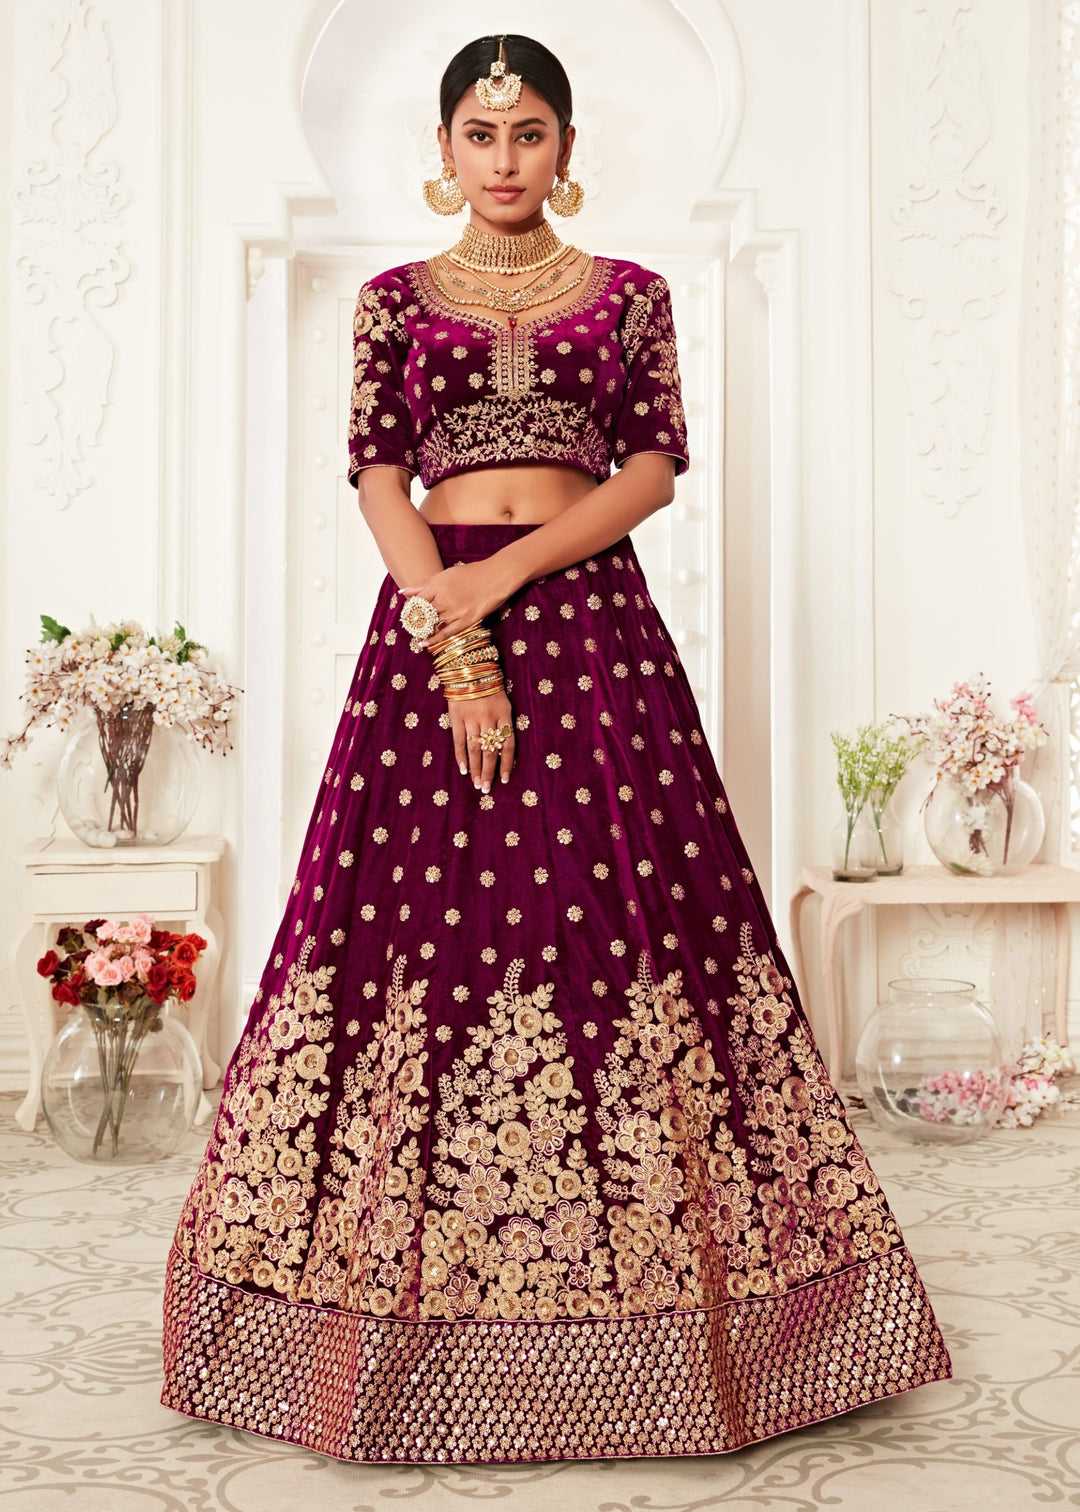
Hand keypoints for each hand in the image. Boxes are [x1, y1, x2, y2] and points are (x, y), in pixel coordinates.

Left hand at [398, 558, 515, 643]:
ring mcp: (456, 610)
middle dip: (416, 621)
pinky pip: (447, 632)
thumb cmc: (472, 573)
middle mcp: (445, 598)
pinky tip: (424, 643)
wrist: (497, 576)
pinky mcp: (467, 620)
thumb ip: (425, 584)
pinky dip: (435, 639)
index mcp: (438, 585)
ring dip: (424, 630)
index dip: (411, 609)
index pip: (418, 600)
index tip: (408, 613)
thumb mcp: (446, 574)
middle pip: (424, 614)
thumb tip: (403, 591)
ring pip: (434, 624)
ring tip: (417, 634)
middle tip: (411, 626)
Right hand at [448, 688, 515, 792]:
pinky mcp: (456, 717)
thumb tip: (503, 752)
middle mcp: (489, 718)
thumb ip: (504, 724)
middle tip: (486, 789)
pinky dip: (461, 756)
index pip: (508, 745)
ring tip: (476, 784)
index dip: (507, 764)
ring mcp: (471, 718)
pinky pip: (458, 741)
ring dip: (476, 768)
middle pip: (491, 751)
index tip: (505, 779)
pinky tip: (463, 770)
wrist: (469, 668)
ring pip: (475, 749)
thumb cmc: (490, 687)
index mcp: (504, 715)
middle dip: (489, 772)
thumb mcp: (504, 703)